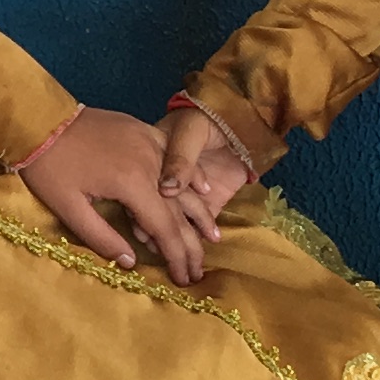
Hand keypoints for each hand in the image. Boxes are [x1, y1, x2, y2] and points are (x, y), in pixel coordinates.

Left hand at [19, 106, 213, 287]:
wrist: (39, 118)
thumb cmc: (48, 166)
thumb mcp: (68, 207)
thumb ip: (101, 237)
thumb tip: (132, 262)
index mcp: (131, 183)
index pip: (163, 227)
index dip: (176, 256)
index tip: (185, 279)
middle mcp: (149, 162)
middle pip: (178, 209)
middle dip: (190, 243)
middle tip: (198, 270)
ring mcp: (149, 142)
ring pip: (182, 183)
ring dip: (199, 211)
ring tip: (212, 237)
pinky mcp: (143, 131)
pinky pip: (174, 156)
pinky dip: (190, 176)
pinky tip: (204, 190)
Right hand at [155, 104, 259, 250]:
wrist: (240, 119)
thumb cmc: (208, 119)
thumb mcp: (190, 133)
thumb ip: (181, 159)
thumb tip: (167, 190)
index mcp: (151, 162)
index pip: (141, 193)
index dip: (139, 213)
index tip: (142, 235)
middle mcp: (163, 181)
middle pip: (157, 213)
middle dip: (157, 237)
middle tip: (158, 255)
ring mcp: (185, 194)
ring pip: (174, 223)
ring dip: (173, 243)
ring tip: (172, 261)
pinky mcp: (207, 202)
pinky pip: (196, 225)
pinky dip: (193, 239)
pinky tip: (188, 254)